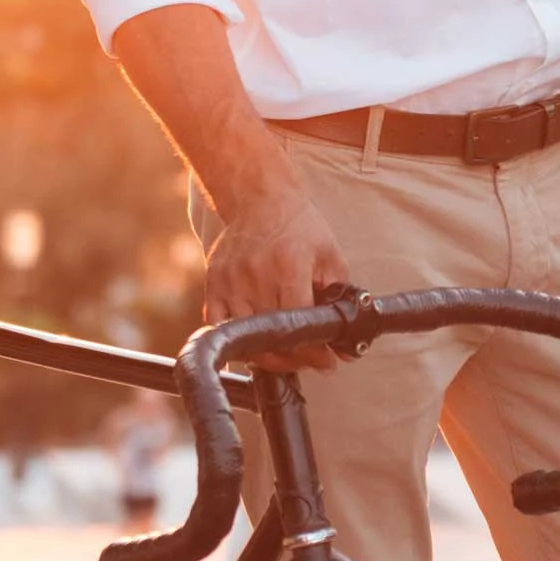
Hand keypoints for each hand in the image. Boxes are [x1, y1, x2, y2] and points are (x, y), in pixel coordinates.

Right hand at [203, 182, 350, 369]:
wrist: (259, 198)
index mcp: (288, 266)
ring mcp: (230, 280)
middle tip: (309, 361)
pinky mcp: (213, 282)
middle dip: (294, 358)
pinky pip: (220, 326)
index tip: (327, 363)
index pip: (298, 324)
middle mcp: (255, 275)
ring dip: (267, 355)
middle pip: (271, 337)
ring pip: (245, 338)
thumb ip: (339, 295)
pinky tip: (255, 344)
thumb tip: (346, 340)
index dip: (313, 351)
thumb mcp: (330, 255)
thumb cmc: (299, 226)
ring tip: (286, 354)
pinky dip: (237, 341)